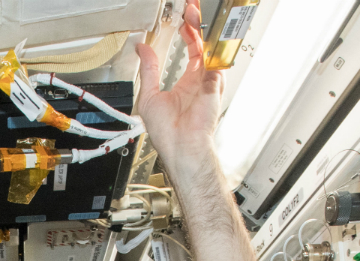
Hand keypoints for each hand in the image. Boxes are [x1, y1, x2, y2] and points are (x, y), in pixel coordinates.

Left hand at [135, 0, 224, 180]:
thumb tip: (142, 50)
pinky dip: (211, 45)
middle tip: (191, 5)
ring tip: (193, 12)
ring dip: (202, 29)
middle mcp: (201, 80)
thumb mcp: (149, 95)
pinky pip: (217, 60)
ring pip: (210, 47)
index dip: (188, 31)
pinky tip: (203, 32)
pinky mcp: (215, 85)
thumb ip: (149, 70)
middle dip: (197, 22)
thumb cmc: (168, 133)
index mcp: (187, 82)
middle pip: (204, 42)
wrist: (179, 148)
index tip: (183, 16)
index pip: (191, 48)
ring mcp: (210, 82)